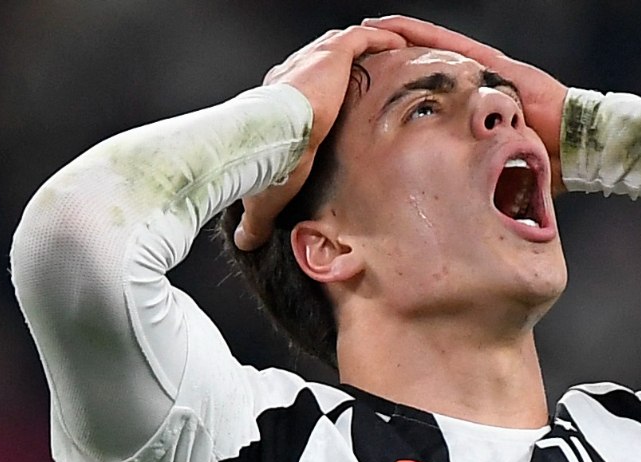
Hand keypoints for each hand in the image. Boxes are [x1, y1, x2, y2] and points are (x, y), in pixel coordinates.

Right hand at [235, 26, 406, 250]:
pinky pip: (362, 38)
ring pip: (345, 45)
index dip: (320, 96)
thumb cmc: (263, 166)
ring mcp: (313, 61)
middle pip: (324, 64)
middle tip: (371, 80)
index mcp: (277, 100)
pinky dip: (380, 38)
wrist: (271, 141)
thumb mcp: (264, 196)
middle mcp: (293, 74)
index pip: (300, 91)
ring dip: (367, 48)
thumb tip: (242, 244)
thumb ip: (255, 219)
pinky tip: (398, 44)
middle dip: (347, 69)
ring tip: (392, 55)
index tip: (338, 108)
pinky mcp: (332, 54)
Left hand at [362, 15, 569, 193]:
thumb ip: (470, 182)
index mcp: (470, 116)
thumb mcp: (493, 177)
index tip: (365, 94)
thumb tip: (441, 214)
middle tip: (355, 62)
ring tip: (363, 35)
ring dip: (397, 40)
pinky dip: (418, 33)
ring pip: (431, 50)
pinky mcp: (491, 63)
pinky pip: (448, 44)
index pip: (426, 100)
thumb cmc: (544, 168)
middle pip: (424, 71)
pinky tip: (391, 27)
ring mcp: (482, 73)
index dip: (396, 93)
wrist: (577, 149)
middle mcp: (473, 90)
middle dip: (391, 64)